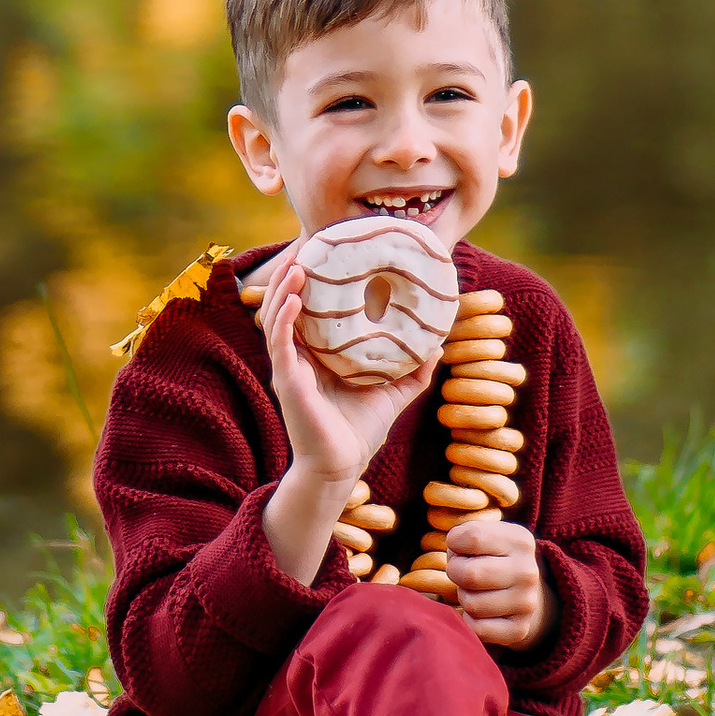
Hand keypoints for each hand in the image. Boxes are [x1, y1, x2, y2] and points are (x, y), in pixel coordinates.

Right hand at [256, 242, 437, 584]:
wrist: (340, 469)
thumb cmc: (358, 433)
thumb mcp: (392, 393)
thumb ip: (413, 369)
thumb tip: (439, 342)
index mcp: (314, 355)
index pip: (304, 309)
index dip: (308, 281)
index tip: (323, 252)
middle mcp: (296, 358)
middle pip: (283, 305)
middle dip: (290, 274)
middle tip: (308, 247)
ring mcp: (288, 369)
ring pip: (275, 318)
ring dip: (283, 288)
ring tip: (300, 263)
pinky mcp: (287, 383)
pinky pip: (280, 344)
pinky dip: (285, 318)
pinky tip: (295, 298)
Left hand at [443, 506, 550, 648]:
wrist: (521, 594)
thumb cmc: (490, 559)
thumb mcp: (484, 537)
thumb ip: (464, 535)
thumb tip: (453, 552)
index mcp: (520, 540)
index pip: (472, 537)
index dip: (455, 543)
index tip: (460, 548)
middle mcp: (527, 571)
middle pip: (469, 574)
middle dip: (455, 572)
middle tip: (463, 573)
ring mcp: (526, 603)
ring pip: (471, 604)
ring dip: (464, 598)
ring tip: (474, 591)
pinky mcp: (518, 630)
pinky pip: (477, 629)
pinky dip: (469, 621)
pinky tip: (480, 612)